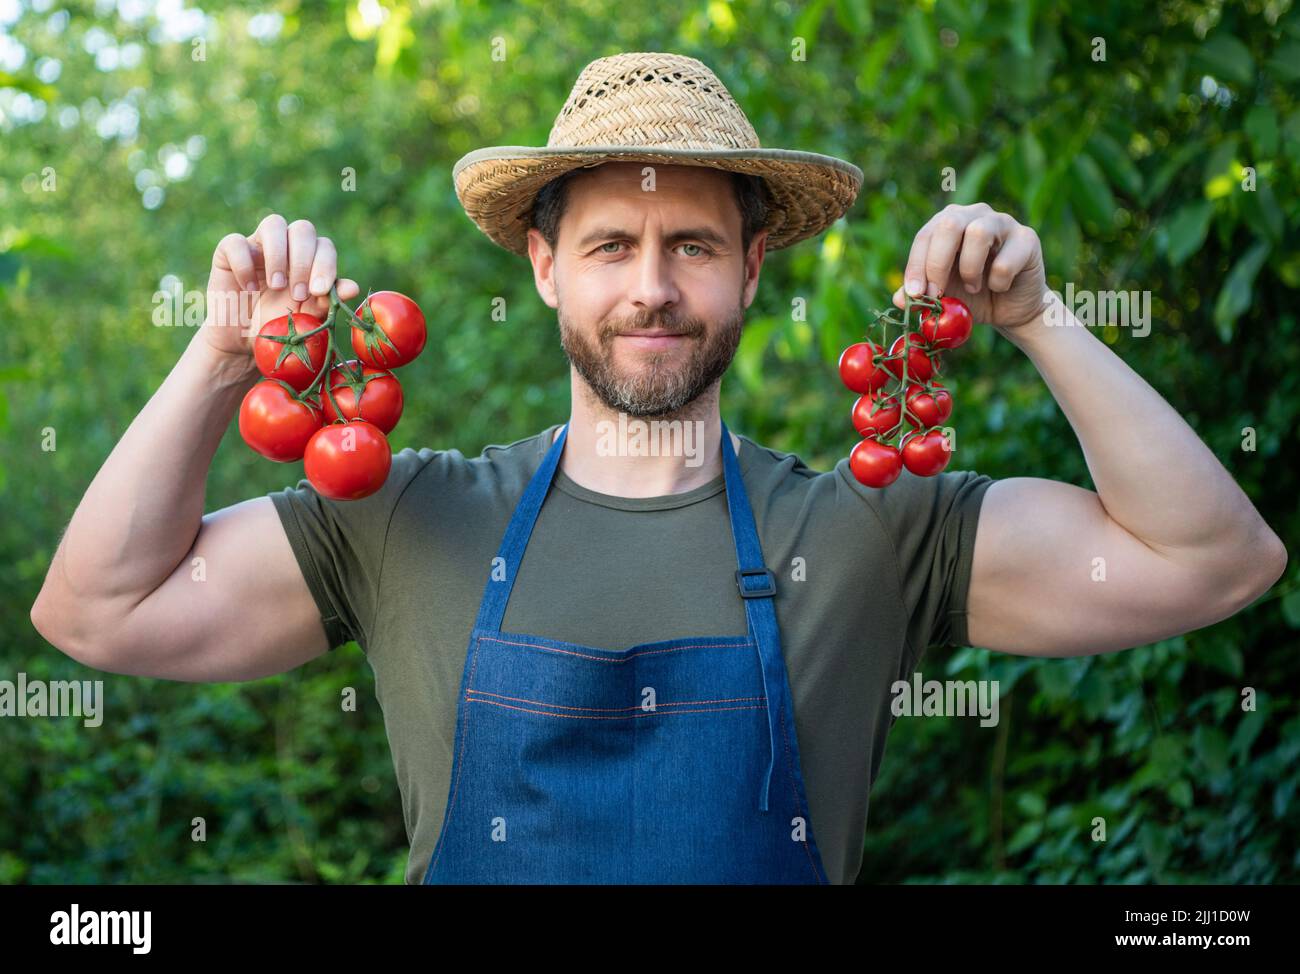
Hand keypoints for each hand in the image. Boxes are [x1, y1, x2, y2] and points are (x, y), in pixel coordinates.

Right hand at [200, 213, 359, 373]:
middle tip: (298, 293)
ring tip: (277, 286)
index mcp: (310, 259)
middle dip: (303, 261)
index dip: (325, 265)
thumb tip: (353, 288)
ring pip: (273, 224)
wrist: (243, 343)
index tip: (318, 292)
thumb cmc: (280, 327)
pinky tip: (249, 288)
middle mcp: (287, 246)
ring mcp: (258, 245)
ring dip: (279, 255)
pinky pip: (236, 242)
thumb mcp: (307, 318)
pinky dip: (244, 264)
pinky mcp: (228, 252)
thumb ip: (328, 302)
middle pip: (303, 229)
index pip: (324, 246)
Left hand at [891, 202, 1047, 329]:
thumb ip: (919, 296)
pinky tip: (999, 288)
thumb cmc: (972, 297)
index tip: (915, 294)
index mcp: (948, 224)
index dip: (917, 265)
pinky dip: (997, 283)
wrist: (1011, 310)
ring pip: (978, 233)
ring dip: (969, 270)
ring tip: (973, 287)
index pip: (925, 235)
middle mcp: (974, 215)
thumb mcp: (941, 297)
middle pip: (949, 223)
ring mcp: (1003, 222)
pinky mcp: (1027, 238)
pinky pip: (1006, 260)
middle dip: (937, 263)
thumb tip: (898, 298)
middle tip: (937, 293)